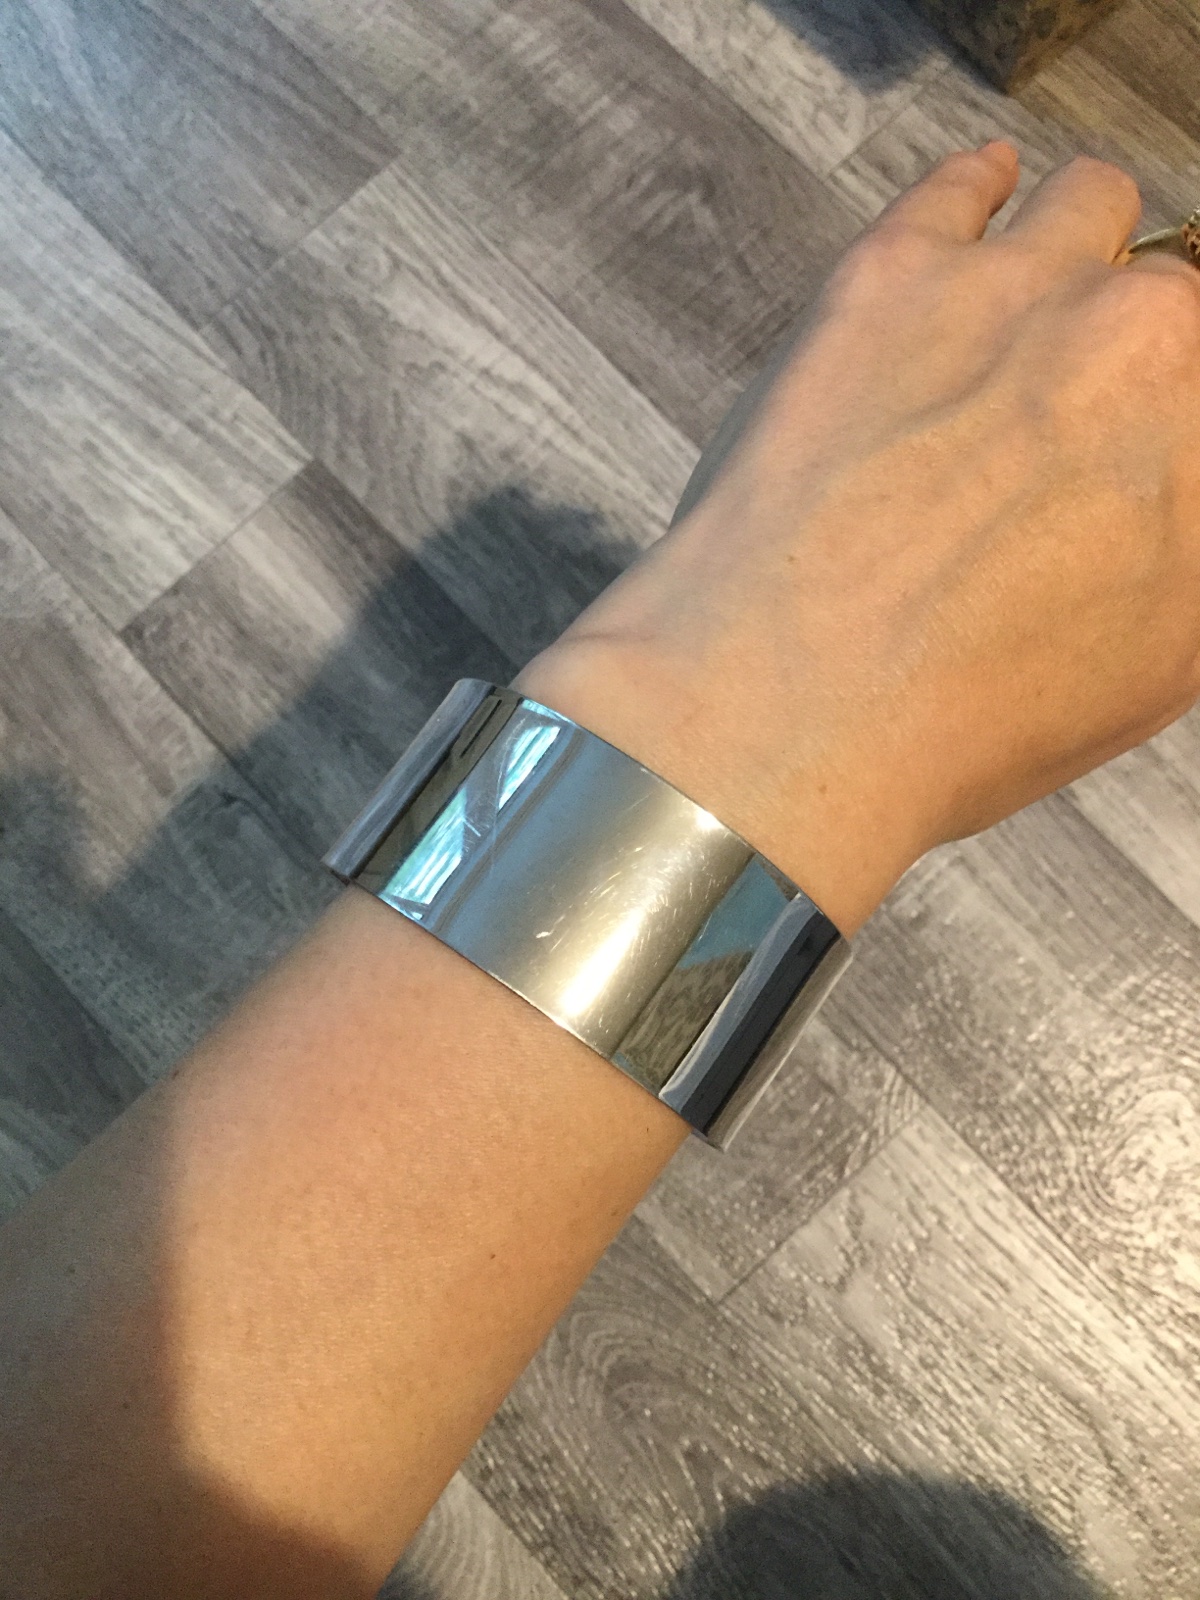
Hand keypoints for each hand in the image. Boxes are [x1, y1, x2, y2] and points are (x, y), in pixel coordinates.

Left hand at [519, 146, 1199, 932]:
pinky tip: (982, 201)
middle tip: (1071, 416)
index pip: (1196, 390)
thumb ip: (1184, 535)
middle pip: (1167, 301)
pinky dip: (981, 189)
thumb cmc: (961, 717)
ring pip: (1091, 207)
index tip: (1132, 448)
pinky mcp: (895, 271)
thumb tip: (1168, 482)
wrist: (790, 709)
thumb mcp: (1157, 662)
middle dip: (1132, 353)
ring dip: (1078, 250)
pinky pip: (964, 184)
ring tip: (1042, 296)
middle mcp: (1141, 335)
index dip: (1160, 431)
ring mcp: (1016, 288)